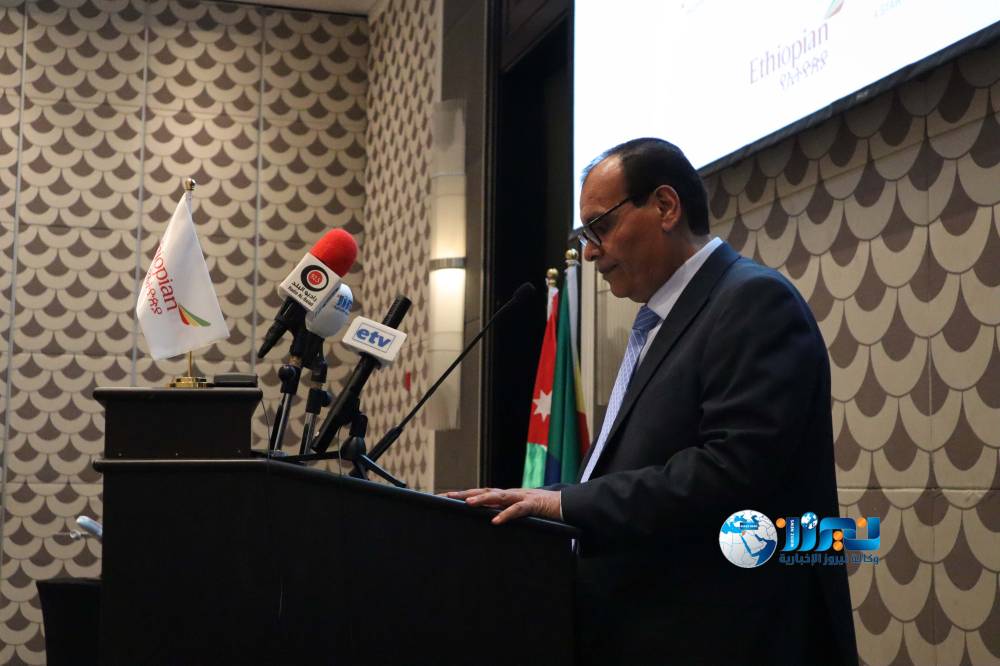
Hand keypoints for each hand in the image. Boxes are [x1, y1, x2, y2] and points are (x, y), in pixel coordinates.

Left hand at [444, 487, 561, 524]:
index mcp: (505, 496)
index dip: (463, 494)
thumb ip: (503, 512)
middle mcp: (510, 494)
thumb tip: (487, 520)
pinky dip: (506, 515)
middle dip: (466, 494)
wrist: (566, 504)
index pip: (481, 493)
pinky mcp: (533, 505)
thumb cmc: (540, 510)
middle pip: (484, 491)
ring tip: (468, 504)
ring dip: (483, 499)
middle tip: (448, 497)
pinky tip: (495, 521)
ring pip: (498, 496)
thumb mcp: (517, 511)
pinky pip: (517, 510)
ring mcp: (521, 497)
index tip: (444, 497)